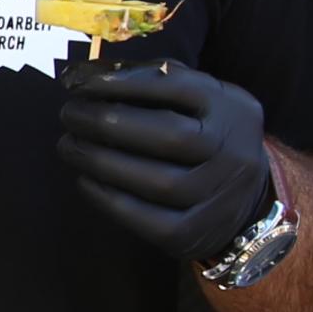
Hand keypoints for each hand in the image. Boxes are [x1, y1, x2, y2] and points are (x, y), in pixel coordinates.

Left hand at [58, 59, 275, 260]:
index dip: (123, 83)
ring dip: (101, 163)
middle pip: (170, 137)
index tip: (78, 83)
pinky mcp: (194, 234)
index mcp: (232, 109)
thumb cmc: (200, 133)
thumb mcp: (193, 98)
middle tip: (69, 115)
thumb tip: (78, 77)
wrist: (243, 197)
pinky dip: (108, 199)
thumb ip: (146, 79)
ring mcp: (220, 199)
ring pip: (159, 183)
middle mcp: (235, 153)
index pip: (178, 87)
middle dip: (108, 123)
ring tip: (69, 146)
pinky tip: (85, 180)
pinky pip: (147, 221)